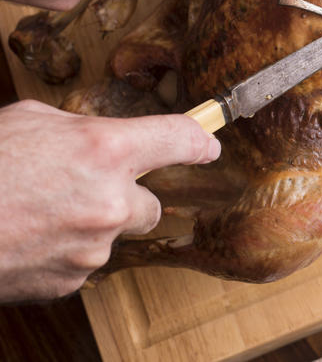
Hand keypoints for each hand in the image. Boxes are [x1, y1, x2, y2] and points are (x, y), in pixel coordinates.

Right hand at [0, 100, 220, 301]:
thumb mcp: (30, 122)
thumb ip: (80, 131)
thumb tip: (101, 139)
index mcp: (105, 150)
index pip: (178, 139)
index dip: (198, 141)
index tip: (208, 146)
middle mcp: (110, 201)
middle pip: (152, 205)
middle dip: (127, 199)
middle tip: (85, 191)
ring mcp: (92, 247)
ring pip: (113, 236)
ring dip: (90, 226)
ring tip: (41, 214)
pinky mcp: (71, 281)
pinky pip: (83, 263)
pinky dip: (65, 252)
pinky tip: (30, 238)